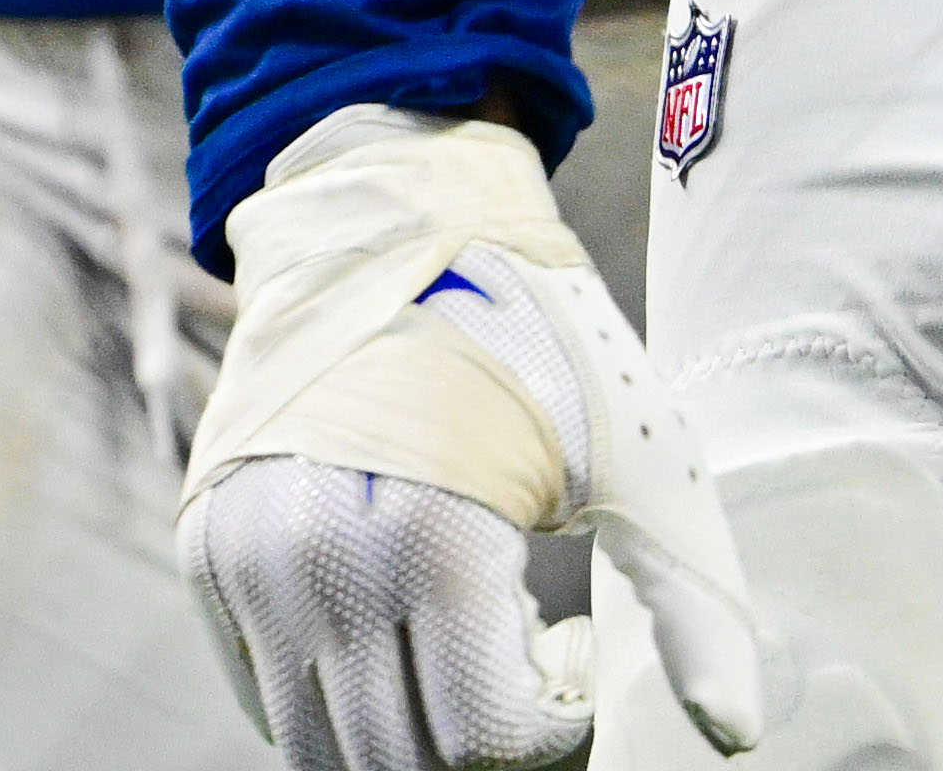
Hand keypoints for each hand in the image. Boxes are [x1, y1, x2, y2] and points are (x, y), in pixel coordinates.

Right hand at [179, 105, 760, 770]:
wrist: (400, 224)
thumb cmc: (539, 341)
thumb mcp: (640, 458)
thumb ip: (696, 610)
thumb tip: (735, 733)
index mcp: (430, 540)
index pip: (489, 739)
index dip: (553, 729)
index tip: (574, 655)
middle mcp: (317, 562)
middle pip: (403, 757)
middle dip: (482, 739)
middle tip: (526, 665)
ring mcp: (246, 559)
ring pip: (322, 745)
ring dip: (408, 726)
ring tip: (466, 643)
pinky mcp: (207, 549)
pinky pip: (267, 693)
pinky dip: (338, 691)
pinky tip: (399, 617)